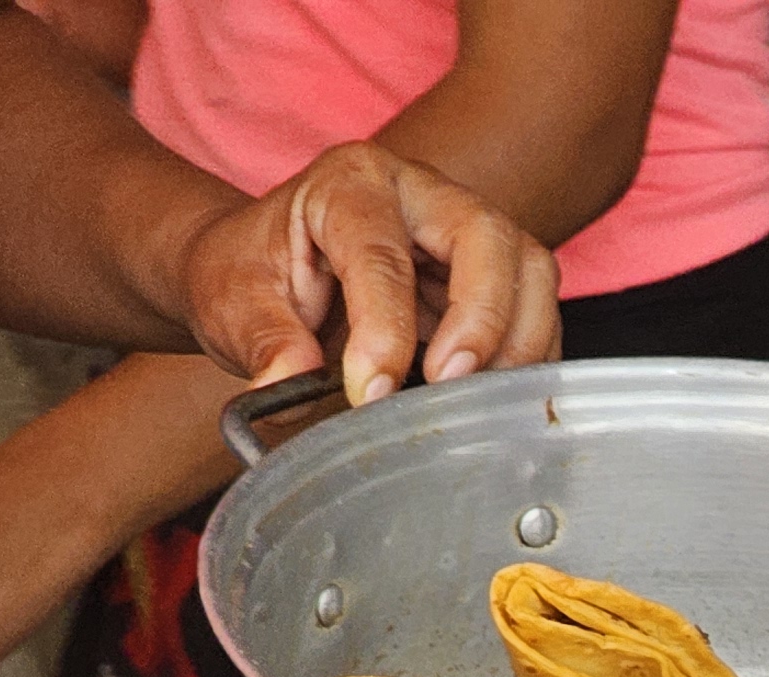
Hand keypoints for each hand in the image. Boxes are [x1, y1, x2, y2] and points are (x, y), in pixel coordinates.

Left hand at [176, 141, 561, 405]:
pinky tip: (493, 399)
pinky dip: (526, 359)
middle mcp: (419, 192)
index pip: (382, 252)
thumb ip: (262, 341)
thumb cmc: (252, 275)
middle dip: (482, 318)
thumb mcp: (233, 303)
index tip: (369, 391)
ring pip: (530, 270)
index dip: (384, 328)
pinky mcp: (492, 274)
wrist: (266, 270)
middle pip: (487, 238)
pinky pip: (536, 310)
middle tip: (447, 384)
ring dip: (517, 344)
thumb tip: (281, 385)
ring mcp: (464, 230)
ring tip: (473, 400)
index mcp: (350, 184)